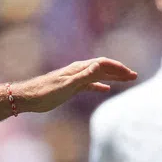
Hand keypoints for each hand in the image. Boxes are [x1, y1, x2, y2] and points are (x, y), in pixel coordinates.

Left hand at [16, 58, 138, 113]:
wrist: (27, 98)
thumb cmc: (46, 92)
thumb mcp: (68, 85)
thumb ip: (85, 76)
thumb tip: (101, 64)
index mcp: (79, 68)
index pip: (103, 64)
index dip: (118, 68)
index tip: (131, 74)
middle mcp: (78, 71)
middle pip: (103, 68)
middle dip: (119, 71)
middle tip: (134, 76)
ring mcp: (75, 79)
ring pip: (98, 75)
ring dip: (112, 77)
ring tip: (125, 80)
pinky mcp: (71, 87)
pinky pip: (90, 84)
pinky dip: (100, 85)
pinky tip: (105, 89)